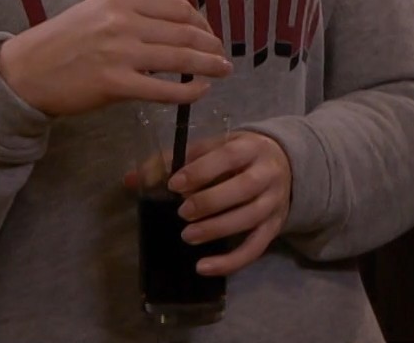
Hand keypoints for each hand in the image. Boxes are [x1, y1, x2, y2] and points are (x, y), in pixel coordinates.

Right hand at [0, 0, 231, 117]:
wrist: (24, 71)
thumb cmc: (60, 42)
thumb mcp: (95, 12)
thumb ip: (131, 14)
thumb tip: (173, 25)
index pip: (177, 7)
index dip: (201, 22)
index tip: (208, 34)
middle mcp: (122, 22)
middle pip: (185, 32)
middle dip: (211, 45)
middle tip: (223, 56)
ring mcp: (119, 53)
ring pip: (180, 59)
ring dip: (209, 66)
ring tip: (222, 71)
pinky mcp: (114, 84)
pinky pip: (164, 90)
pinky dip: (188, 92)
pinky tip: (199, 92)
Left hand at [168, 131, 292, 275]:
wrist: (283, 164)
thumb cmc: (236, 156)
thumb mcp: (211, 148)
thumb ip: (172, 161)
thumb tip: (130, 180)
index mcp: (250, 147)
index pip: (228, 156)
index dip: (201, 171)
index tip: (174, 185)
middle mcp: (267, 173)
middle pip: (243, 188)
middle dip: (210, 201)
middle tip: (182, 213)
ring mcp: (274, 202)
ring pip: (249, 218)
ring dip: (216, 229)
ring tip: (188, 236)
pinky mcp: (274, 227)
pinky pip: (255, 248)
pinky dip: (230, 262)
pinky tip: (203, 267)